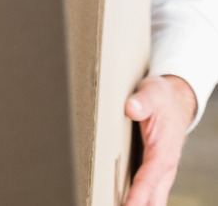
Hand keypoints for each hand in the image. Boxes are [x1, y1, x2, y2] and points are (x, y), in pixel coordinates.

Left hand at [122, 74, 197, 205]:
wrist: (176, 100)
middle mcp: (164, 166)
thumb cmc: (162, 99)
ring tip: (111, 204)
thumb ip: (143, 101)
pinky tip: (120, 202)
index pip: (147, 180)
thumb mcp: (153, 93)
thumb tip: (132, 108)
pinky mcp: (154, 170)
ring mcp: (160, 171)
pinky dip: (137, 200)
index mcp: (163, 152)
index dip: (136, 196)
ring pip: (152, 198)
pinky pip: (147, 191)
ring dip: (136, 204)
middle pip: (152, 198)